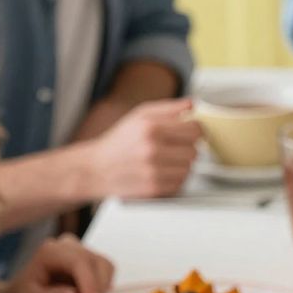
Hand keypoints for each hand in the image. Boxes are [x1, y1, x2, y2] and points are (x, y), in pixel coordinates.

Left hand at [0, 234, 115, 292]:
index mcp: (50, 251)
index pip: (78, 262)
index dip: (90, 283)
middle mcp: (67, 246)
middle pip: (96, 262)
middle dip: (99, 288)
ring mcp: (80, 252)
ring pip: (105, 267)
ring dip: (103, 289)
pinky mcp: (89, 263)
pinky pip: (106, 274)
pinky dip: (103, 289)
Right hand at [85, 100, 200, 201]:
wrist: (96, 169)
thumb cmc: (119, 141)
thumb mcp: (139, 116)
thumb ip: (168, 109)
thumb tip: (193, 104)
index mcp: (150, 128)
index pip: (195, 129)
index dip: (196, 130)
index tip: (191, 132)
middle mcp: (152, 149)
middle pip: (194, 150)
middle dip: (187, 148)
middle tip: (173, 147)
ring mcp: (153, 171)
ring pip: (189, 168)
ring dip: (181, 164)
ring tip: (164, 160)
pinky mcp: (154, 189)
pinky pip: (180, 183)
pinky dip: (174, 178)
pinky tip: (160, 172)